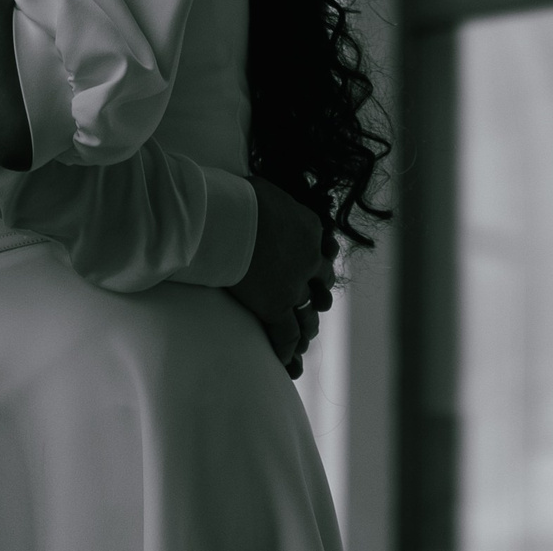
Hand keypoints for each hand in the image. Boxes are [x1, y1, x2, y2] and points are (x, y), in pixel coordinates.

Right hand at [228, 177, 332, 376]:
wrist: (230, 217)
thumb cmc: (241, 197)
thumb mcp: (268, 192)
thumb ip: (275, 205)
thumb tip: (264, 198)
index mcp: (311, 228)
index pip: (322, 251)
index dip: (317, 265)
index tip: (314, 272)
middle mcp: (310, 259)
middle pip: (322, 283)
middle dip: (318, 295)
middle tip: (315, 305)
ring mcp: (295, 285)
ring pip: (310, 314)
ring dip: (309, 325)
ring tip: (306, 335)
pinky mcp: (276, 306)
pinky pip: (287, 334)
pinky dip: (287, 350)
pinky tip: (285, 360)